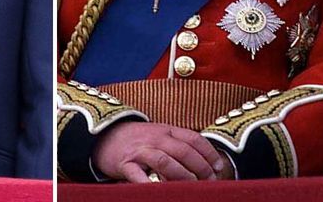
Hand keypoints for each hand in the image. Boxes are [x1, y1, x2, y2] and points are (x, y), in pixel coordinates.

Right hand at [92, 121, 227, 182]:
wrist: (104, 137)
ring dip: (181, 175)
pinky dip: (150, 184)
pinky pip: (138, 175)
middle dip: (200, 167)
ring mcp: (140, 150)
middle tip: (208, 181)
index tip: (218, 167)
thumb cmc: (139, 141)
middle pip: (183, 150)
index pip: (193, 139)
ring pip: (165, 161)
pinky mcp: (125, 163)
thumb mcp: (159, 136)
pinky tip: (160, 191)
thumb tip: (205, 165)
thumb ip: (178, 146)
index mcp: (167, 130)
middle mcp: (155, 138)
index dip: (209, 153)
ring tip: (191, 187)